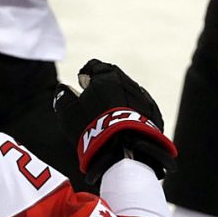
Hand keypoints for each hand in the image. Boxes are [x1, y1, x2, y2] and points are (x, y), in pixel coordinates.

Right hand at [53, 58, 176, 183]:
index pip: (95, 66)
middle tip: (96, 98)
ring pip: (130, 92)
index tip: (82, 83)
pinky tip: (126, 124)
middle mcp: (127, 82)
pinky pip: (142, 108)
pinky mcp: (154, 115)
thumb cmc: (92, 128)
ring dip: (120, 98)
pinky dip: (134, 112)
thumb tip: (63, 89)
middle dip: (105, 84)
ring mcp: (143, 98)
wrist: (125, 150)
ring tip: (111, 114)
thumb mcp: (69, 113)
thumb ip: (63, 97)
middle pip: (114, 77)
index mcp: (106, 76)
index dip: (86, 73)